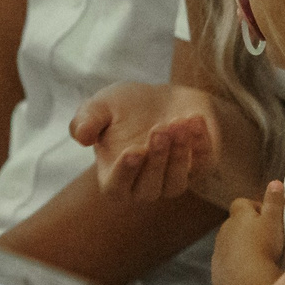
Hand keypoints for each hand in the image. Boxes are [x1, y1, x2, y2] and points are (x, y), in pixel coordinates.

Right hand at [70, 82, 224, 201]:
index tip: (132, 151)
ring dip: (179, 154)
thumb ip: (87, 119)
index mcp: (115, 177)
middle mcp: (143, 186)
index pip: (116, 188)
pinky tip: (195, 120)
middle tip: (159, 128)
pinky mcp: (199, 166)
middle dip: (156, 158)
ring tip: (178, 122)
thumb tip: (81, 136)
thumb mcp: (102, 105)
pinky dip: (201, 145)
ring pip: (176, 183)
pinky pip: (203, 164)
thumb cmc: (126, 106)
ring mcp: (172, 180)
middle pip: (149, 188)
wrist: (162, 96)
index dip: (124, 173)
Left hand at [211, 180, 284, 284]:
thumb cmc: (264, 246)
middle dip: (245, 228)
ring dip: (238, 247)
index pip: (241, 203)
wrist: (248, 280)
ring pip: (227, 244)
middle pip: (233, 224)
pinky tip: (245, 274)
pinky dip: (232, 266)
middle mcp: (224, 230)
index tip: (267, 217)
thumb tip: (275, 181)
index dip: (254, 207)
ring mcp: (218, 251)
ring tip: (256, 258)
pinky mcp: (216, 271)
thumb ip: (274, 201)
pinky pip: (224, 265)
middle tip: (264, 239)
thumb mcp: (274, 221)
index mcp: (238, 216)